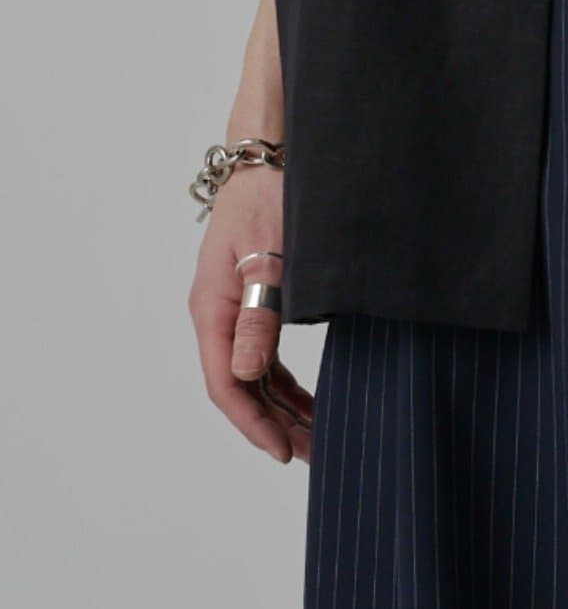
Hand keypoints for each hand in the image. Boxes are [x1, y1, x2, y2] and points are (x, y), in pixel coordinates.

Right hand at [188, 165, 312, 462]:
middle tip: (311, 454)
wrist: (271, 153)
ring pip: (253, 373)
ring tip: (313, 436)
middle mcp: (218, 313)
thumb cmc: (270, 196)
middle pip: (240, 386)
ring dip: (280, 406)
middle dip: (273, 424)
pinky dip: (283, 380)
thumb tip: (246, 374)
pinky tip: (304, 398)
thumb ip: (259, 315)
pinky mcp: (254, 297)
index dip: (253, 423)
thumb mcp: (269, 256)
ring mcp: (235, 306)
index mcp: (213, 308)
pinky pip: (263, 353)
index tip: (282, 452)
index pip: (227, 383)